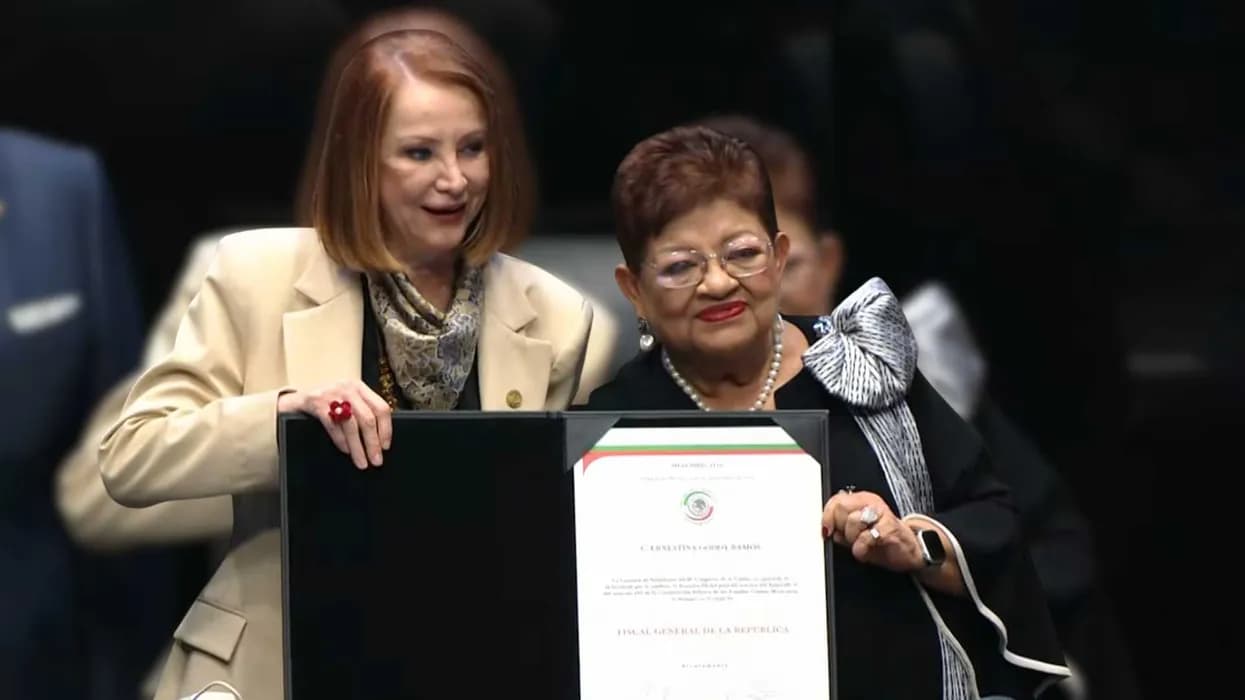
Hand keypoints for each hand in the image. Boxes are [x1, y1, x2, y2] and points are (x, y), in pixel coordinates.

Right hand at [278, 381, 392, 469]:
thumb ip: (361, 412)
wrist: (294, 400)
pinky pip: (333, 425)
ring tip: (362, 462)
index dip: (386, 429)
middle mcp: (348, 388)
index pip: (381, 408)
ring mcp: (332, 394)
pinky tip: (346, 451)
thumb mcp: (346, 401)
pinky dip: (341, 441)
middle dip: (373, 443)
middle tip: (376, 460)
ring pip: (351, 424)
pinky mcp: (316, 402)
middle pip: (368, 418)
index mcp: (360, 388)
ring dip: (358, 447)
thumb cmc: (326, 404)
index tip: (386, 446)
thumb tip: (379, 440)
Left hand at [821, 489, 923, 573]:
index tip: (827, 531)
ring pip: (852, 521)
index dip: (827, 516)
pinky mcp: (889, 528)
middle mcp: (871, 503)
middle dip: (841, 528)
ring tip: (861, 544)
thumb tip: (825, 528)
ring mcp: (882, 514)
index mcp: (861, 500)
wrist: (909, 552)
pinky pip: (865, 538)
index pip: (835, 500)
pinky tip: (867, 551)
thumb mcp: (856, 533)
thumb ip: (840, 527)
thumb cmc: (882, 541)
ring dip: (852, 539)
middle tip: (851, 539)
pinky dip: (861, 549)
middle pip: (841, 509)